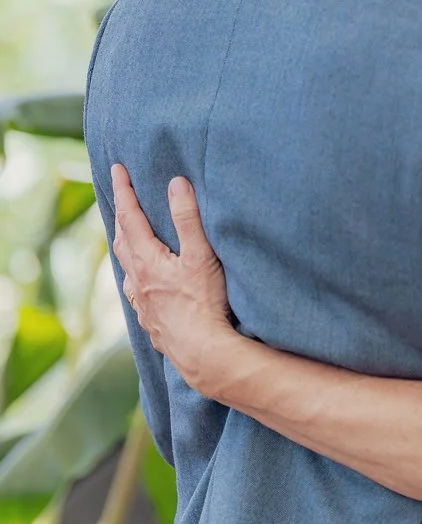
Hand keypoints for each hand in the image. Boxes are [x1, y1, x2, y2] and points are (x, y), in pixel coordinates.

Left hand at [111, 165, 233, 392]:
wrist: (202, 354)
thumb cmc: (204, 305)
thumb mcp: (201, 256)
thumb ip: (188, 219)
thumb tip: (175, 183)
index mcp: (147, 260)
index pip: (130, 217)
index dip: (124, 191)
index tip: (116, 169)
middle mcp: (138, 281)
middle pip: (122, 241)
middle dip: (121, 217)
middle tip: (121, 198)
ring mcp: (143, 304)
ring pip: (126, 269)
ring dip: (125, 247)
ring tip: (127, 237)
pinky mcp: (152, 322)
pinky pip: (136, 293)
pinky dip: (135, 278)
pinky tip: (141, 285)